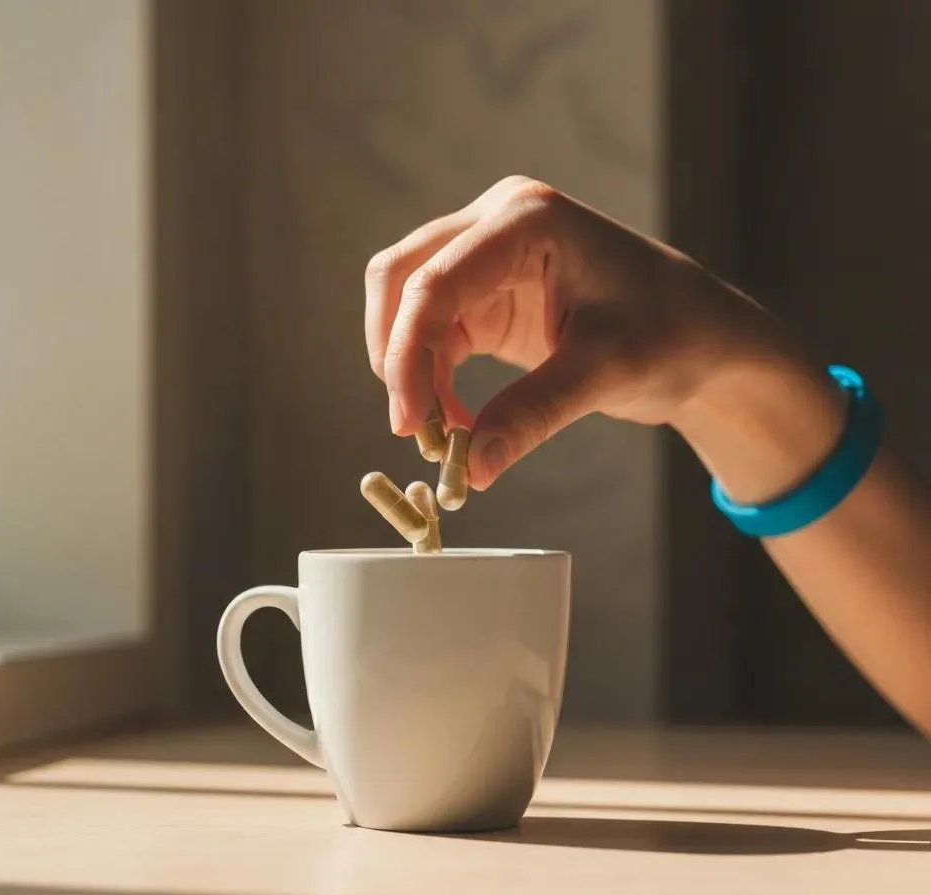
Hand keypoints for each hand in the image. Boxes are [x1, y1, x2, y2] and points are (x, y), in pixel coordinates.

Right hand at [364, 175, 761, 488]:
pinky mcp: (488, 295)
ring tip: (444, 435)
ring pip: (409, 306)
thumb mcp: (606, 372)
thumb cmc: (672, 334)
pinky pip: (435, 332)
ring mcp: (489, 256)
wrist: (703, 338)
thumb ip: (533, 414)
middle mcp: (497, 223)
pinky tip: (459, 422)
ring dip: (411, 371)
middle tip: (414, 430)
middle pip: (402, 279)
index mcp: (528, 220)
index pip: (436, 281)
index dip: (407, 354)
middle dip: (396, 356)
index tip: (409, 424)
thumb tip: (472, 469)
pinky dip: (432, 378)